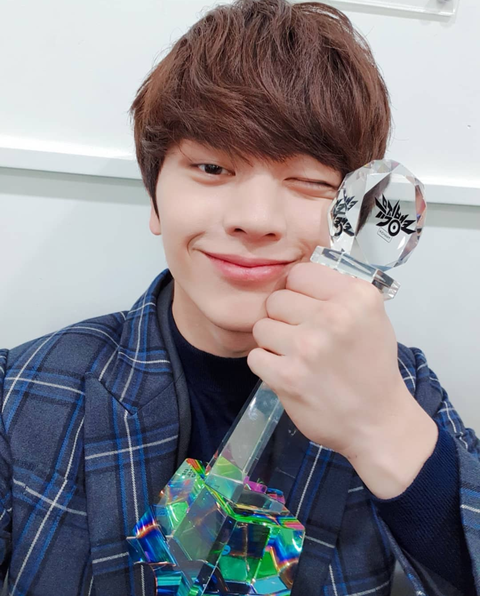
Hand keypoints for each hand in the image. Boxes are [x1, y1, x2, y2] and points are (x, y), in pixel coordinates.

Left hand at [247, 262, 437, 497]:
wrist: (377, 421)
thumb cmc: (372, 367)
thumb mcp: (371, 316)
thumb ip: (336, 292)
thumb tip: (294, 277)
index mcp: (356, 296)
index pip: (299, 273)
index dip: (298, 292)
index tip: (307, 310)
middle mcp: (333, 316)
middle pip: (276, 299)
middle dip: (284, 318)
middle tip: (303, 338)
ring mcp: (308, 347)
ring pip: (262, 327)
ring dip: (273, 343)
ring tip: (296, 357)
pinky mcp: (287, 376)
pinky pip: (255, 356)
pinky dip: (267, 366)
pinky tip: (288, 373)